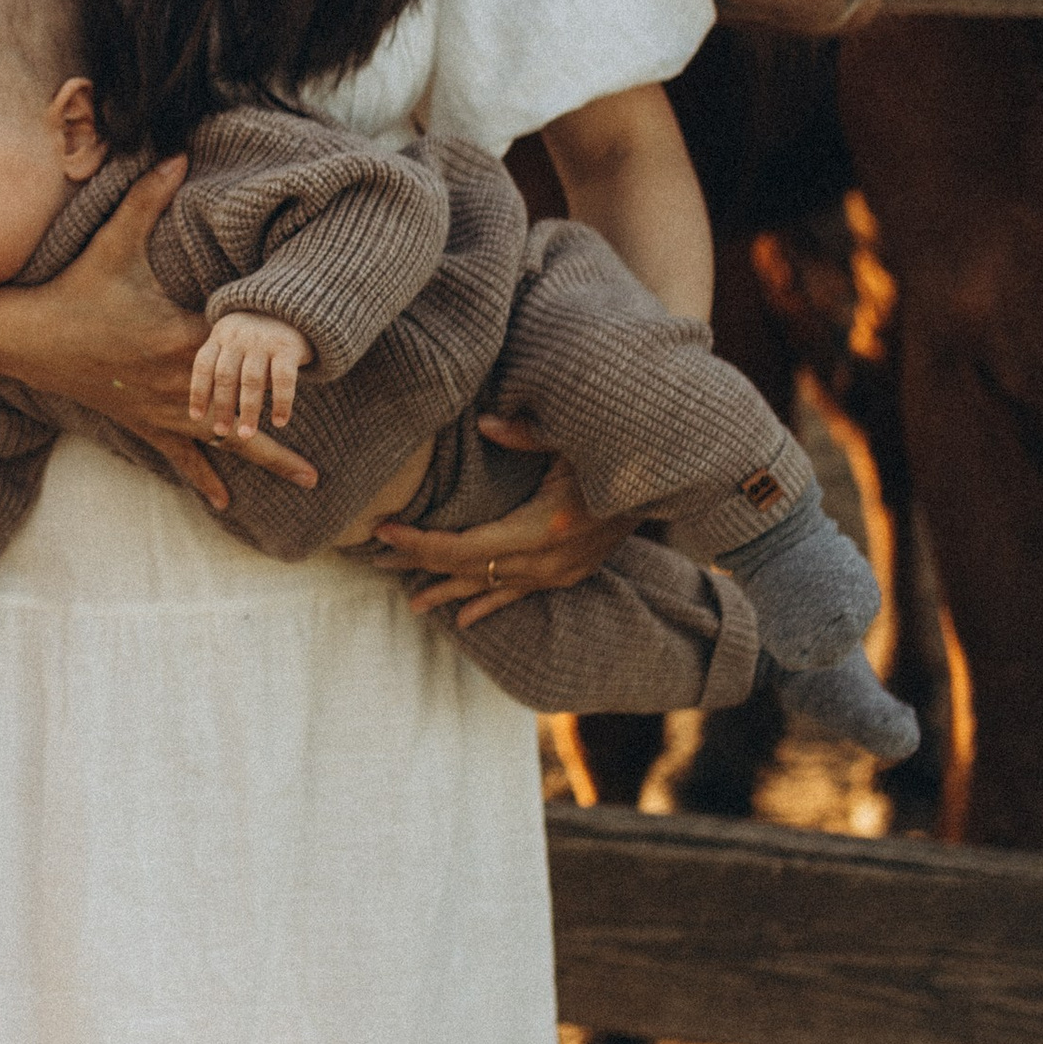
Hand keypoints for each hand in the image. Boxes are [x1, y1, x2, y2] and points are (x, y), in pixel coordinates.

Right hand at [0, 163, 311, 502]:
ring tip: (309, 478)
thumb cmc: (73, 288)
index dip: (277, 357)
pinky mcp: (141, 421)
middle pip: (246, 407)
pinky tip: (228, 503)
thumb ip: (148, 197)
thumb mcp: (113, 241)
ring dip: (267, 458)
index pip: (241, 351)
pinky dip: (204, 478)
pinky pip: (179, 456)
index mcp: (179, 339)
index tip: (316, 361)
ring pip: (224, 439)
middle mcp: (177, 382)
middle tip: (331, 452)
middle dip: (288, 424)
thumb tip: (179, 151)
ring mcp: (160, 407)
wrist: (26, 337)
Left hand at [188, 310, 311, 442]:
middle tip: (221, 431)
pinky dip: (282, 403)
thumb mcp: (234, 341)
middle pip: (226, 375)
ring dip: (249, 410)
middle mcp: (239, 336)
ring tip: (246, 434)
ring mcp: (263, 340)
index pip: (204, 365)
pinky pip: (284, 379)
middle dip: (223, 406)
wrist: (295, 307)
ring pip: (252, 380)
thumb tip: (210, 411)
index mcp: (220, 335)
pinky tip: (280, 422)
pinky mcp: (288, 347)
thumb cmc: (257, 336)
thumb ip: (223, 365)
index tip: (197, 418)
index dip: (199, 392)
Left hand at [368, 421, 628, 626]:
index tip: (383, 530)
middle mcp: (546, 562)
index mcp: (542, 529)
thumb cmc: (620, 457)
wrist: (667, 490)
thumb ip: (528, 434)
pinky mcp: (567, 576)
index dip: (420, 542)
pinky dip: (487, 605)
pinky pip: (517, 595)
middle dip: (420, 564)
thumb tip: (484, 423)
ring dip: (448, 592)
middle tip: (375, 559)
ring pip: (490, 588)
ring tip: (410, 603)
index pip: (464, 547)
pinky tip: (463, 620)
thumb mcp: (576, 440)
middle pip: (469, 569)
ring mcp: (558, 574)